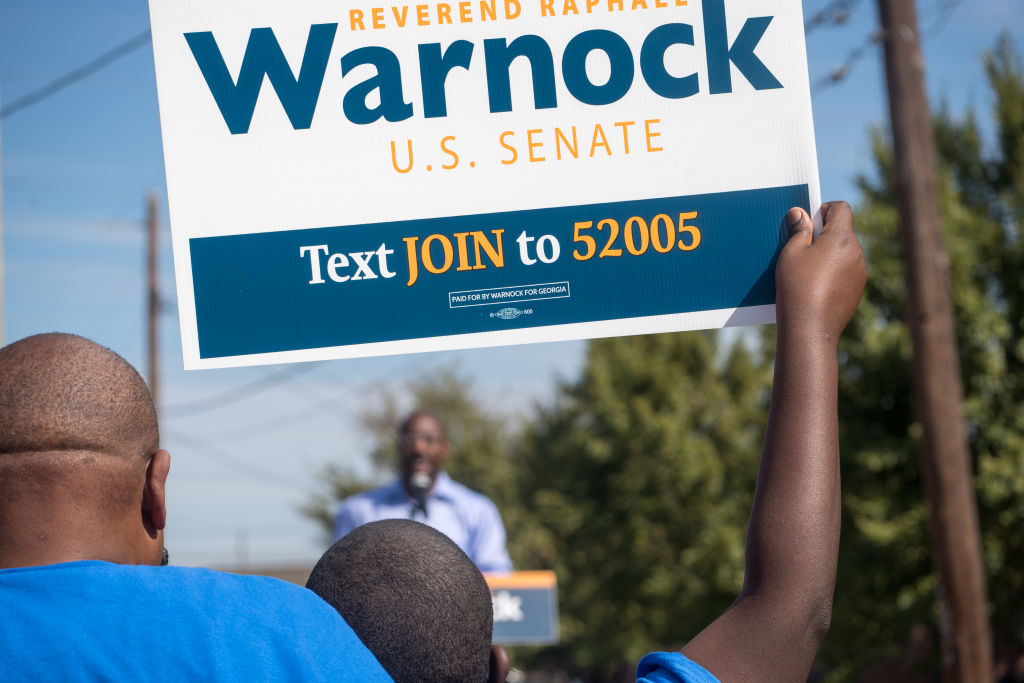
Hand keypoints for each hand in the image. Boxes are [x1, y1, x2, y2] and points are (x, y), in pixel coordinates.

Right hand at [775, 201, 866, 342]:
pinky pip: (846, 271)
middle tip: (801, 247)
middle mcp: (856, 252)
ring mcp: (860, 272)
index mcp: (841, 238)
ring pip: (845, 252)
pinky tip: (815, 286)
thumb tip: (800, 213)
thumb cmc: (797, 287)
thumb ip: (799, 230)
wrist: (810, 328)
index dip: (824, 209)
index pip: (841, 208)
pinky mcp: (858, 289)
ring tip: (806, 271)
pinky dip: (833, 271)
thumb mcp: (791, 254)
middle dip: (824, 234)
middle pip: (843, 231)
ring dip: (829, 254)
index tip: (808, 221)